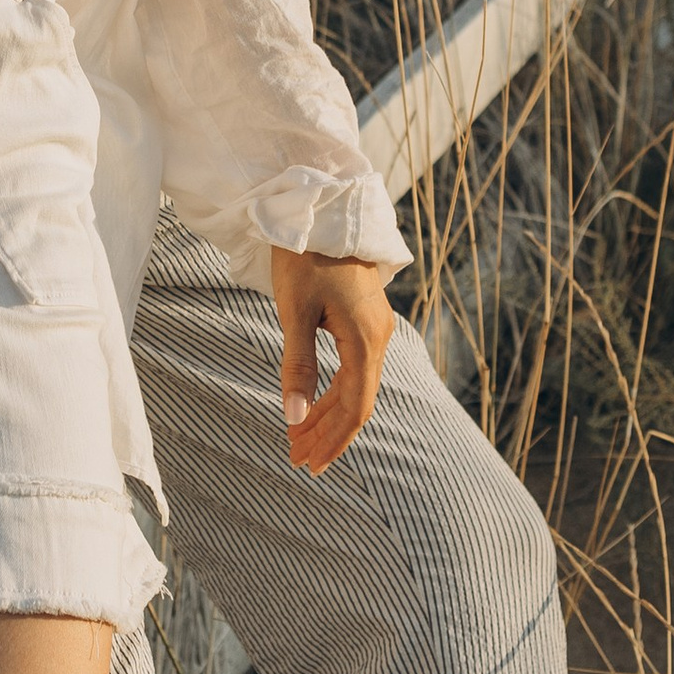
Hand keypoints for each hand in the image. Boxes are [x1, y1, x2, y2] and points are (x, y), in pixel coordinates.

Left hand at [271, 249, 394, 474]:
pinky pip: (354, 367)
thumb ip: (296, 366)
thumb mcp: (294, 311)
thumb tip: (294, 418)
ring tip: (298, 438)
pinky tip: (313, 404)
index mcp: (366, 339)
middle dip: (326, 433)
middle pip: (357, 401)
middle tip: (296, 458)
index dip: (334, 440)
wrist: (323, 209)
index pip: (356, 408)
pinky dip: (333, 390)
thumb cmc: (306, 257)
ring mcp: (376, 328)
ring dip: (327, 413)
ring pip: (356, 385)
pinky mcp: (366, 319)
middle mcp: (379, 337)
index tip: (310, 465)